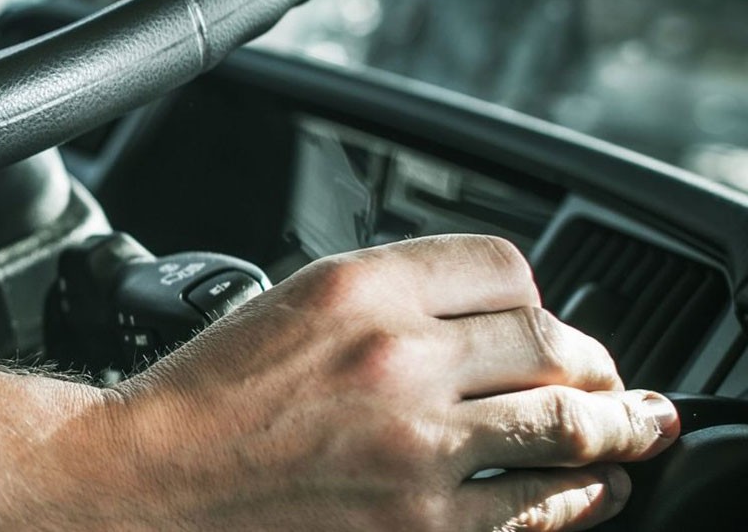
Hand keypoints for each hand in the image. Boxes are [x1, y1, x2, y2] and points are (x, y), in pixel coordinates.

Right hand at [55, 236, 680, 530]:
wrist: (147, 481)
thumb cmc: (204, 399)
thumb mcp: (290, 302)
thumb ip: (385, 295)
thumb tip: (489, 315)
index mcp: (359, 286)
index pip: (506, 268)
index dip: (536, 299)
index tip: (545, 324)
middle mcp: (397, 357)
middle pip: (552, 342)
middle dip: (590, 367)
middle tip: (607, 383)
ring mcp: (417, 446)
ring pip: (568, 425)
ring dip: (612, 431)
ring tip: (628, 433)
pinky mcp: (422, 525)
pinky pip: (538, 507)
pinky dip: (578, 499)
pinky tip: (589, 492)